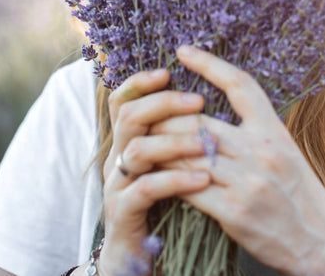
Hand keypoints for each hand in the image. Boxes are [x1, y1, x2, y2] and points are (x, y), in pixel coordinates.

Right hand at [99, 69, 211, 274]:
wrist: (141, 251)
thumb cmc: (165, 201)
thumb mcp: (170, 162)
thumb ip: (178, 135)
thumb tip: (207, 104)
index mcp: (130, 140)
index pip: (125, 100)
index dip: (141, 82)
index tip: (168, 72)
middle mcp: (118, 156)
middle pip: (129, 116)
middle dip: (164, 104)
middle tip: (198, 101)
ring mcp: (117, 184)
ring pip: (136, 150)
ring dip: (173, 141)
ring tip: (205, 142)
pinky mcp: (123, 211)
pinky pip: (145, 189)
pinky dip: (175, 180)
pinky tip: (203, 180)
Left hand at [150, 45, 324, 274]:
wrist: (322, 240)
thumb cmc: (299, 194)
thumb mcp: (285, 152)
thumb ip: (254, 133)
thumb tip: (213, 119)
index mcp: (274, 130)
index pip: (240, 84)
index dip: (209, 63)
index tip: (183, 50)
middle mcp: (261, 150)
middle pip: (199, 120)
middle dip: (165, 117)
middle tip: (145, 114)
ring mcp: (248, 181)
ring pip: (187, 153)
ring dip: (159, 148)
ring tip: (141, 143)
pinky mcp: (234, 212)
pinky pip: (188, 188)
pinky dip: (167, 180)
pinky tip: (154, 176)